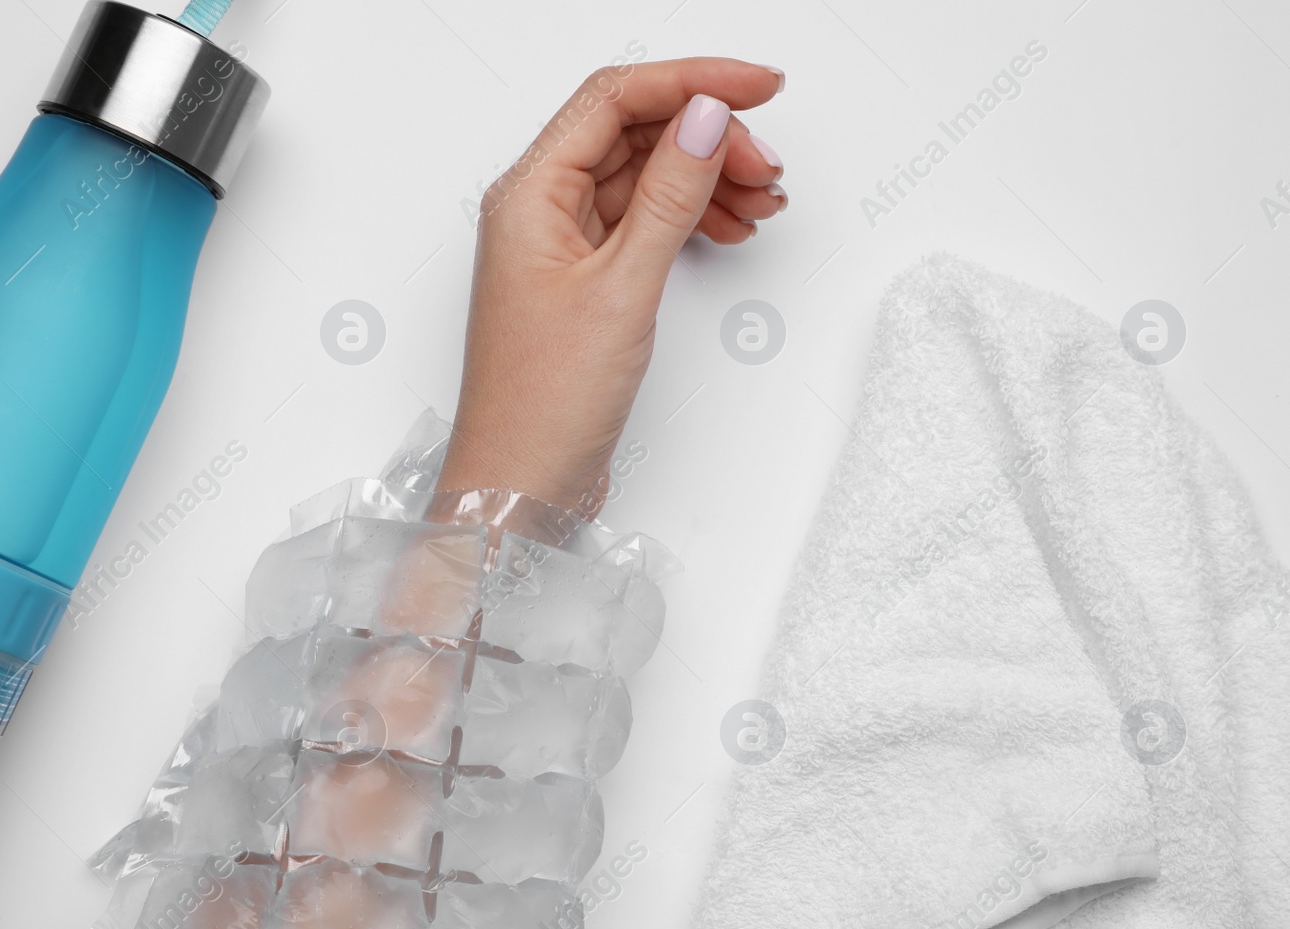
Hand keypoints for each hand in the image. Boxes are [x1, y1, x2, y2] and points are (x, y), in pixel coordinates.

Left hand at [437, 58, 786, 516]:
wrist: (521, 485)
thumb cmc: (543, 402)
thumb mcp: (622, 287)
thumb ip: (668, 196)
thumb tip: (704, 117)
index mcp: (528, 194)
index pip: (615, 98)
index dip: (692, 81)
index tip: (760, 87)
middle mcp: (538, 209)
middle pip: (633, 133)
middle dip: (708, 136)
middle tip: (768, 166)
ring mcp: (560, 245)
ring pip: (642, 177)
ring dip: (706, 178)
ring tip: (762, 200)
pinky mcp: (583, 280)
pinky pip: (641, 222)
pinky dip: (689, 217)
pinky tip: (729, 227)